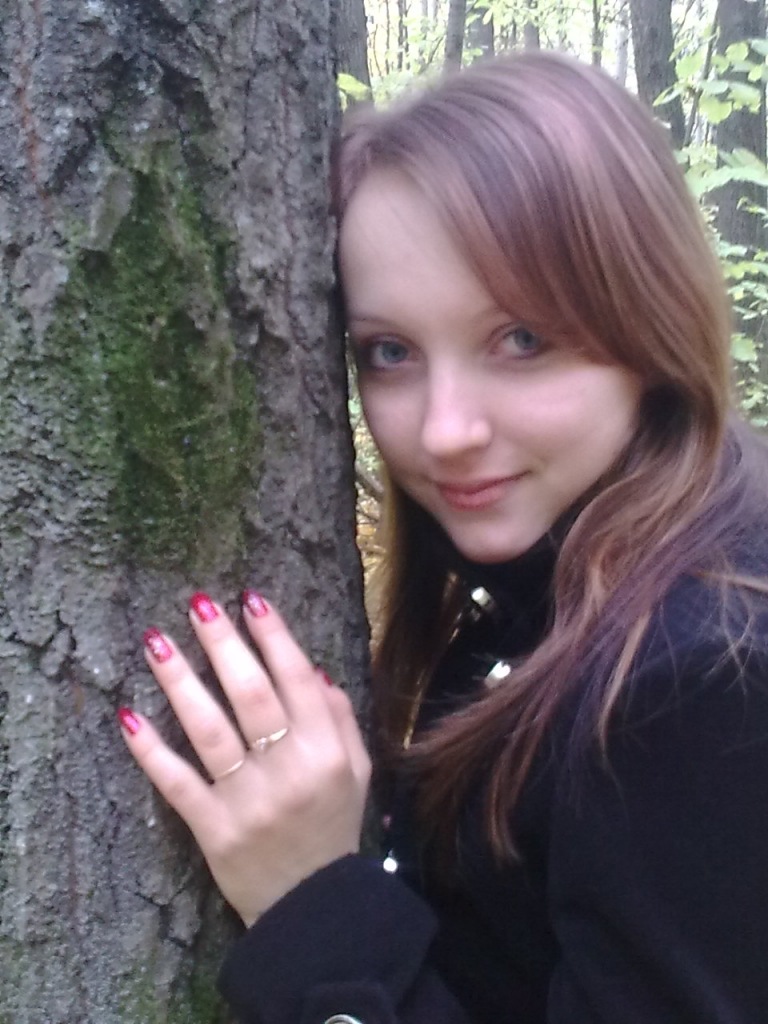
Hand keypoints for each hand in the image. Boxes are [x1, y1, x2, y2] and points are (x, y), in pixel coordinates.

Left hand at [118, 590, 370, 926]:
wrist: (312, 907)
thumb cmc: (334, 827)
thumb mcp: (358, 772)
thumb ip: (340, 719)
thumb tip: (313, 668)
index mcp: (327, 751)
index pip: (297, 680)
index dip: (274, 636)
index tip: (250, 599)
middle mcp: (289, 770)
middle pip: (251, 696)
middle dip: (223, 644)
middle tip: (198, 604)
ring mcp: (248, 801)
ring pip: (209, 730)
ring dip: (180, 682)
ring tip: (156, 640)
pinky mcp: (213, 830)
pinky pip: (178, 784)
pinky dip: (152, 751)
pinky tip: (129, 716)